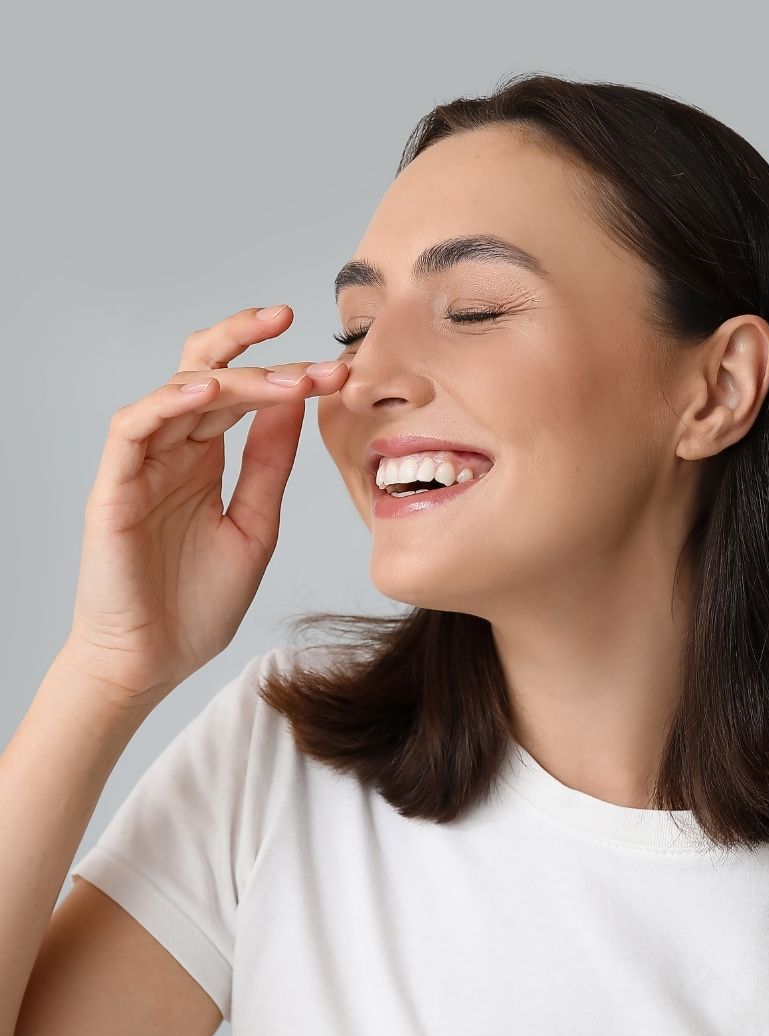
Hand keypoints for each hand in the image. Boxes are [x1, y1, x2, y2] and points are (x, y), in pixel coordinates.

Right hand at [60, 305, 348, 713]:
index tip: (336, 369)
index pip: (242, 395)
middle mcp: (173, 450)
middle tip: (293, 322)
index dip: (285, 374)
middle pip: (205, 372)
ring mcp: (141, 464)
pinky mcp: (113, 486)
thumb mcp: (256, 524)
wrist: (153, 662)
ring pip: (177, 391)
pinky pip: (134, 427)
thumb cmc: (198, 601)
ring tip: (283, 374)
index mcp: (205, 458)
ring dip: (229, 375)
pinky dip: (169, 403)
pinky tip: (208, 392)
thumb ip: (270, 464)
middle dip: (250, 345)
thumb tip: (296, 404)